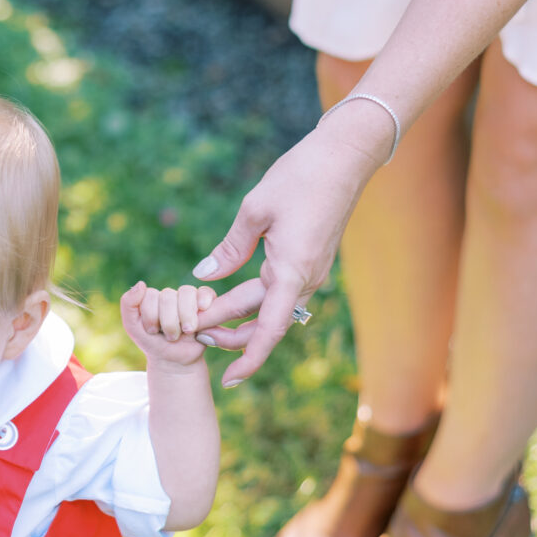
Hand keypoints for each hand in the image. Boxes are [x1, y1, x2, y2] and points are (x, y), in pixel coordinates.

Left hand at [121, 281, 213, 367]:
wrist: (174, 360)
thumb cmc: (152, 342)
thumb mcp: (132, 327)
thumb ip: (128, 304)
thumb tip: (141, 283)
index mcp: (151, 297)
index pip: (149, 295)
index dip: (151, 317)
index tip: (152, 331)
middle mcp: (169, 295)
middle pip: (168, 296)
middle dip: (167, 322)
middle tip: (169, 336)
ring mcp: (188, 298)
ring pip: (186, 293)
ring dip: (185, 317)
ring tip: (185, 331)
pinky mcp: (205, 304)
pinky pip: (206, 292)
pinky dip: (204, 300)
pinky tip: (202, 311)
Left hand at [190, 121, 382, 386]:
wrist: (343, 156)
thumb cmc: (300, 177)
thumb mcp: (254, 210)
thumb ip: (230, 247)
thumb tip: (204, 274)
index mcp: (292, 271)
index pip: (269, 328)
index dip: (249, 357)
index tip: (229, 379)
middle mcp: (306, 279)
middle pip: (264, 321)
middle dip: (229, 333)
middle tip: (192, 335)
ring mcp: (310, 271)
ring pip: (269, 305)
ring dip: (238, 315)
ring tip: (202, 318)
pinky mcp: (309, 261)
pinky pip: (278, 290)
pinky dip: (252, 299)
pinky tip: (228, 296)